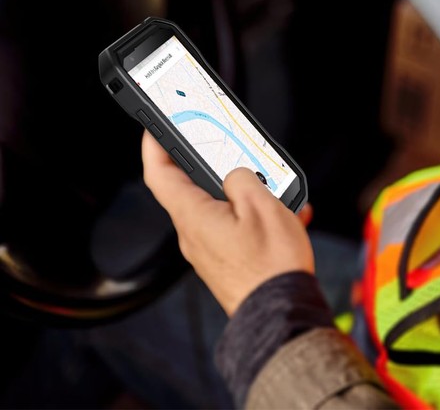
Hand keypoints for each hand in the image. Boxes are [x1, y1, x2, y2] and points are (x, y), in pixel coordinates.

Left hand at [141, 131, 313, 315]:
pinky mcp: (226, 259)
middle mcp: (194, 234)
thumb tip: (237, 174)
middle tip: (228, 147)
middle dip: (213, 165)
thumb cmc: (270, 266)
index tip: (154, 127)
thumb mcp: (261, 205)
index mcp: (194, 216)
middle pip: (192, 187)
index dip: (154, 146)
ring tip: (274, 188)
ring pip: (220, 206)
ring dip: (244, 192)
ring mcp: (209, 249)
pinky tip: (284, 215)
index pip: (160, 174)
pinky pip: (235, 225)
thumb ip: (243, 178)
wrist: (281, 312)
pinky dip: (255, 214)